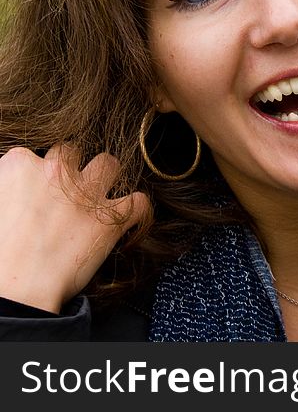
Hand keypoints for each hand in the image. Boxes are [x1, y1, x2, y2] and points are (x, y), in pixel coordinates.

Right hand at [0, 143, 149, 312]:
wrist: (16, 288)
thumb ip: (8, 190)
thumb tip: (18, 198)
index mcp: (20, 167)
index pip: (29, 158)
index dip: (31, 178)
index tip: (30, 197)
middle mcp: (58, 173)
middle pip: (70, 153)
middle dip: (68, 170)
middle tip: (62, 195)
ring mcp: (88, 193)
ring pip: (109, 164)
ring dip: (105, 177)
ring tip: (97, 196)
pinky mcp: (112, 219)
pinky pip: (139, 202)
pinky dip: (137, 210)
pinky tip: (127, 220)